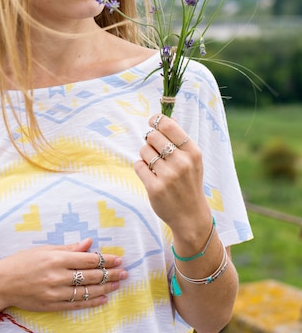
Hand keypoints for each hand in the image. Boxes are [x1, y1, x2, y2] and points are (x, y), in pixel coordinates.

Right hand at [0, 238, 126, 311]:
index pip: (88, 259)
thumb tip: (89, 243)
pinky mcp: (52, 305)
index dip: (106, 259)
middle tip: (124, 272)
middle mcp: (57, 276)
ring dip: (105, 288)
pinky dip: (91, 302)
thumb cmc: (22, 261)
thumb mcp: (45, 249)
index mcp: (56, 258)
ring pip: (86, 291)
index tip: (118, 259)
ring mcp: (55, 292)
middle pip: (90, 276)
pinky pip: (76, 304)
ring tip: (118, 284)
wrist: (2, 283)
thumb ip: (69, 248)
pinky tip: (103, 299)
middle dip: (110, 273)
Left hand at [135, 113, 211, 236]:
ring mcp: (168, 176)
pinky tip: (151, 175)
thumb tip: (165, 117)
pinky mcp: (155, 188)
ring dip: (146, 156)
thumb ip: (180, 139)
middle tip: (156, 150)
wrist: (191, 216)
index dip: (156, 120)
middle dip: (150, 141)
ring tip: (155, 166)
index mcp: (193, 152)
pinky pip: (138, 165)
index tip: (152, 121)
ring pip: (143, 150)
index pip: (168, 125)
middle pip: (152, 136)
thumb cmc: (189, 183)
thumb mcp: (193, 160)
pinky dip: (141, 168)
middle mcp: (182, 162)